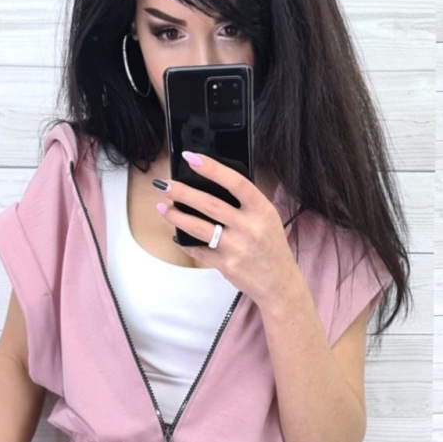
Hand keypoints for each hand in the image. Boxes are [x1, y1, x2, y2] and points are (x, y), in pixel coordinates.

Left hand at [155, 151, 297, 310]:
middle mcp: (250, 228)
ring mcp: (237, 248)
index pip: (236, 183)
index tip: (191, 158)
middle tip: (164, 184)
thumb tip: (211, 185)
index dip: (212, 168)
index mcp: (262, 211)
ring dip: (176, 216)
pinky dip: (185, 242)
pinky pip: (198, 250)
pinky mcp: (226, 265)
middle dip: (182, 192)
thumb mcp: (268, 219)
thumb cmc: (272, 247)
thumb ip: (245, 204)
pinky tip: (177, 234)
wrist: (280, 283)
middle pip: (210, 204)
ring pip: (198, 227)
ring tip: (162, 207)